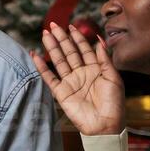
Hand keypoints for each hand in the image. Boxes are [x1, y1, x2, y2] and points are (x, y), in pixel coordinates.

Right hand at [31, 22, 125, 136]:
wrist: (105, 125)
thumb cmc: (114, 103)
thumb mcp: (114, 78)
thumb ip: (105, 60)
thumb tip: (98, 41)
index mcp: (95, 68)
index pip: (84, 49)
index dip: (77, 37)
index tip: (70, 26)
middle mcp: (81, 73)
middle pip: (69, 52)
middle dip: (61, 38)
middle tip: (53, 25)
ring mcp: (70, 82)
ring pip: (59, 61)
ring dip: (51, 48)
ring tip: (44, 34)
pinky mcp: (61, 92)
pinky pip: (49, 77)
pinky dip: (41, 67)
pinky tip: (35, 56)